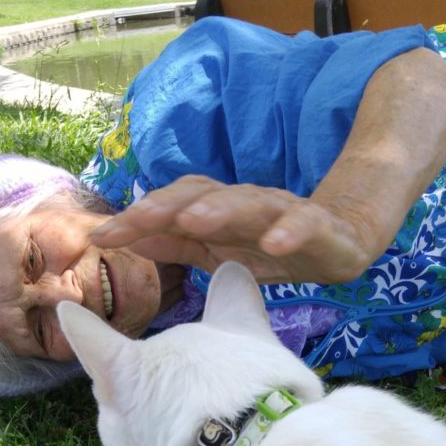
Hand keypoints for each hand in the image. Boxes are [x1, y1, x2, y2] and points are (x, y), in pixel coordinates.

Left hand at [90, 175, 378, 284]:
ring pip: (249, 203)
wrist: (342, 243)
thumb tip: (126, 237)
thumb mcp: (217, 250)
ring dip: (221, 210)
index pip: (174, 205)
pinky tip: (275, 244)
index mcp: (219, 211)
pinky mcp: (321, 227)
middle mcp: (246, 205)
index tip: (103, 235)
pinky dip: (290, 231)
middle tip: (135, 219)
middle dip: (167, 206)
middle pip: (203, 196)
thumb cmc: (271, 244)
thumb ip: (175, 243)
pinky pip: (305, 224)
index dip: (140, 216)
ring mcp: (284, 212)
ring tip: (194, 221)